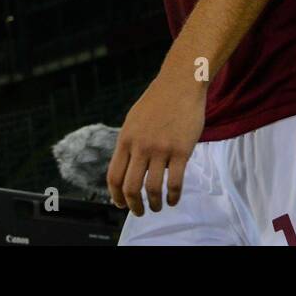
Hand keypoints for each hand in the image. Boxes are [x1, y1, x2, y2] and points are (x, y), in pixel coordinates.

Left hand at [107, 69, 206, 215]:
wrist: (180, 83)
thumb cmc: (158, 101)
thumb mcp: (133, 120)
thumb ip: (129, 143)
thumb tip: (125, 167)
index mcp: (125, 139)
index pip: (113, 177)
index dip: (115, 196)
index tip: (120, 204)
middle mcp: (140, 146)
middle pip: (130, 187)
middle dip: (134, 206)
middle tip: (139, 212)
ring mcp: (161, 149)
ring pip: (153, 188)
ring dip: (154, 204)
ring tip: (157, 207)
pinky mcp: (181, 150)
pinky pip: (175, 182)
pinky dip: (174, 196)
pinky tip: (174, 199)